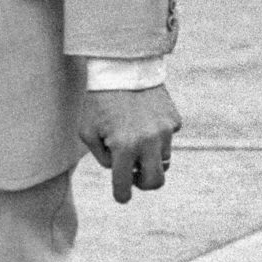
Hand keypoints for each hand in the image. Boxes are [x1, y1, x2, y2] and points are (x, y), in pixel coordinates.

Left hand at [79, 86, 180, 203]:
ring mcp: (164, 131)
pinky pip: (168, 138)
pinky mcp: (173, 119)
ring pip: (163, 160)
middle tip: (135, 175)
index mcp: (124, 148)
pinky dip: (158, 136)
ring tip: (137, 140)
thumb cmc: (98, 100)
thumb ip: (102, 158)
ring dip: (150, 157)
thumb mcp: (88, 131)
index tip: (122, 195)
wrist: (121, 67)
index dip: (121, 195)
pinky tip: (145, 120)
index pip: (124, 187)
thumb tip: (121, 170)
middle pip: (156, 182)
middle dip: (144, 183)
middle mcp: (148, 142)